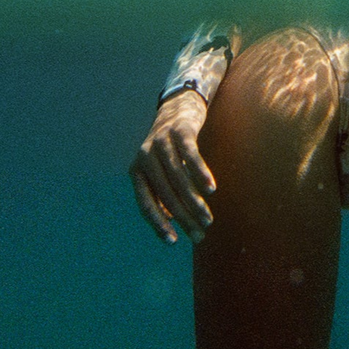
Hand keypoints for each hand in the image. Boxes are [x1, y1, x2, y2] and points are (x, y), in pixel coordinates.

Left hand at [131, 90, 216, 243]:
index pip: (145, 204)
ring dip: (194, 202)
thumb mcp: (159, 169)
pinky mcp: (179, 130)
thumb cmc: (169, 147)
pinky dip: (200, 174)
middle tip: (200, 235)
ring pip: (178, 178)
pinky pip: (190, 156)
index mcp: (137, 171)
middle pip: (165, 194)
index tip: (174, 242)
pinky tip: (211, 189)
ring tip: (208, 218)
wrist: (178, 106)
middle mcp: (145, 157)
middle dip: (183, 218)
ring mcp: (161, 142)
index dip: (158, 224)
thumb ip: (161, 192)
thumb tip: (169, 220)